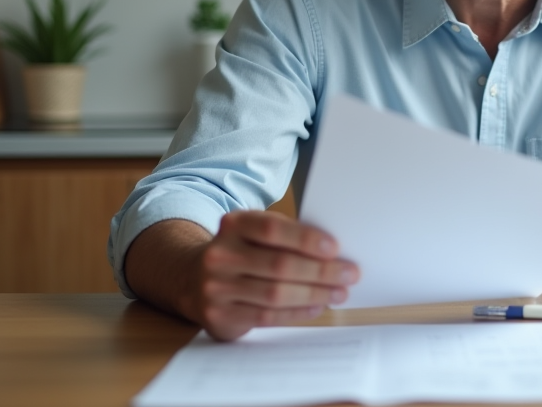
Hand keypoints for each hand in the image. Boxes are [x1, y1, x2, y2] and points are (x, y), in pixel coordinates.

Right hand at [191, 211, 359, 340]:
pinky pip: (267, 316)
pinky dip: (297, 312)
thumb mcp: (253, 233)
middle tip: (349, 274)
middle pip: (279, 265)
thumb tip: (333, 251)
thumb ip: (284, 235)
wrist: (192, 278)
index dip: (306, 239)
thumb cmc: (241, 251)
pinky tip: (317, 306)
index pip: (272, 229)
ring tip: (339, 293)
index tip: (335, 248)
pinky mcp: (220, 315)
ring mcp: (216, 287)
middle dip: (321, 272)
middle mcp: (220, 255)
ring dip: (314, 294)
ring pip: (275, 294)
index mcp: (233, 225)